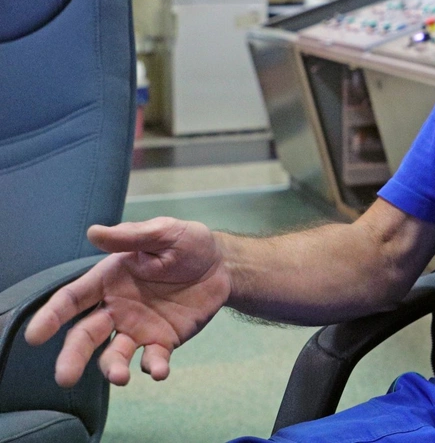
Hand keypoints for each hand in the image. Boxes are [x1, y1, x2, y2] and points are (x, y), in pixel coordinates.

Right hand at [24, 217, 231, 387]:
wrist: (222, 265)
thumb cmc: (188, 244)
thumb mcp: (164, 232)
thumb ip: (131, 236)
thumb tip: (94, 232)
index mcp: (109, 280)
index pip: (72, 299)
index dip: (52, 316)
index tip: (36, 336)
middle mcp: (117, 308)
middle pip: (86, 335)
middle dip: (72, 356)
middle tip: (64, 377)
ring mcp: (138, 328)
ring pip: (114, 353)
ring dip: (113, 368)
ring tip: (120, 376)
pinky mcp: (163, 341)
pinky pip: (152, 359)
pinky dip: (153, 367)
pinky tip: (159, 370)